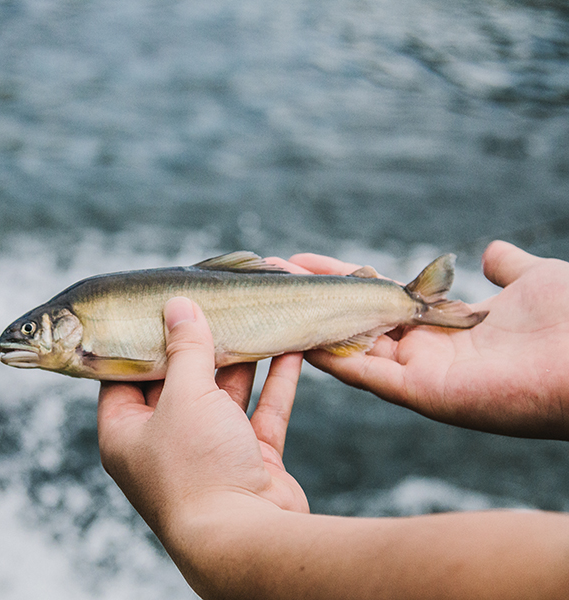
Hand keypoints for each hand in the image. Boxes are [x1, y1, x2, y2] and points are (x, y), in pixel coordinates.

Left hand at [97, 296, 306, 541]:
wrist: (247, 540)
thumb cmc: (197, 468)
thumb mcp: (185, 396)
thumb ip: (186, 349)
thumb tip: (179, 305)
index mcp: (127, 433)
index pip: (124, 377)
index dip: (139, 341)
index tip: (157, 306)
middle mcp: (164, 444)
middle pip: (179, 382)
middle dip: (199, 345)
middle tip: (213, 304)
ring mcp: (209, 454)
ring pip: (225, 395)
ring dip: (242, 360)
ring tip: (252, 317)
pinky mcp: (249, 462)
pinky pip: (262, 413)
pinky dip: (277, 382)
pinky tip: (290, 349)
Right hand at [277, 241, 568, 439]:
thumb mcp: (537, 281)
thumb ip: (508, 269)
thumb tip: (490, 252)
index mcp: (448, 329)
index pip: (380, 300)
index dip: (342, 278)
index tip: (304, 258)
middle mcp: (428, 356)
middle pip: (356, 322)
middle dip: (314, 296)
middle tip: (274, 269)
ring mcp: (423, 377)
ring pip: (352, 348)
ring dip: (312, 321)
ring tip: (274, 291)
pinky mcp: (424, 394)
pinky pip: (365, 374)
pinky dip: (330, 355)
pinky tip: (297, 333)